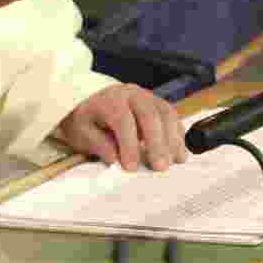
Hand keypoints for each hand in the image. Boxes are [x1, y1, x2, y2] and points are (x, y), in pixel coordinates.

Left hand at [57, 83, 188, 170]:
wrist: (93, 102)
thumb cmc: (88, 120)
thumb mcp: (82, 132)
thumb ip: (98, 143)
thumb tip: (114, 158)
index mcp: (110, 100)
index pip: (123, 120)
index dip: (128, 145)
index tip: (131, 167)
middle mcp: (132, 94)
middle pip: (149, 115)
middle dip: (156, 143)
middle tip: (159, 167)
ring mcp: (148, 97)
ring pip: (166, 113)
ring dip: (172, 139)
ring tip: (175, 162)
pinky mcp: (159, 104)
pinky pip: (173, 117)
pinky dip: (179, 135)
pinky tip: (179, 153)